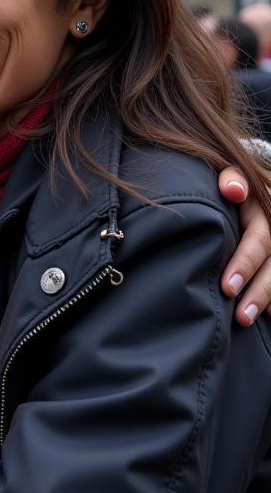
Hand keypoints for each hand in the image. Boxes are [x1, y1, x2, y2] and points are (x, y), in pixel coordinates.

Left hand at [218, 167, 270, 325]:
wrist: (237, 186)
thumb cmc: (227, 183)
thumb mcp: (230, 172)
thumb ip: (231, 178)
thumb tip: (232, 190)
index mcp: (265, 206)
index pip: (259, 237)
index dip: (245, 263)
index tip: (227, 287)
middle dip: (258, 289)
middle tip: (240, 315)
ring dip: (267, 297)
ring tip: (247, 319)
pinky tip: (270, 315)